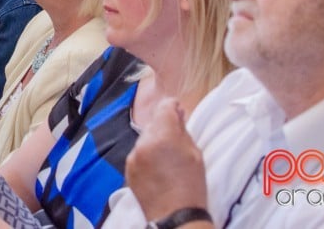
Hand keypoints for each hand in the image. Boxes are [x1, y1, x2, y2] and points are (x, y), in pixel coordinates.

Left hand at [125, 98, 207, 220]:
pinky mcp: (128, 168)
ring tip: (167, 157)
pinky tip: (158, 167)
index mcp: (164, 136)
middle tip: (176, 137)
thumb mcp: (195, 154)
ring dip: (154, 141)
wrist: (175, 217)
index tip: (178, 110)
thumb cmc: (191, 188)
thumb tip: (177, 116)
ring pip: (144, 138)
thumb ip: (183, 131)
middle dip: (163, 126)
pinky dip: (146, 155)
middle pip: (153, 122)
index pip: (164, 108)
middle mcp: (144, 142)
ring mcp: (133, 156)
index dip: (172, 106)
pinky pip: (138, 153)